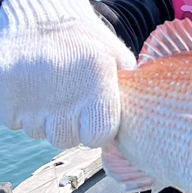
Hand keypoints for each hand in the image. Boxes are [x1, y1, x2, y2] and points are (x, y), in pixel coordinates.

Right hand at [0, 0, 135, 148]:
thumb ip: (128, 92)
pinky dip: (22, 111)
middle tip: (68, 101)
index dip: (96, 131)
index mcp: (96, 83)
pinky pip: (15, 121)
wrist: (39, 11)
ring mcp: (29, 96)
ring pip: (39, 132)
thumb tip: (135, 124)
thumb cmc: (85, 38)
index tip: (93, 117)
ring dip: (45, 119)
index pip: (97, 137)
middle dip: (69, 127)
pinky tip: (32, 88)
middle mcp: (63, 93)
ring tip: (50, 90)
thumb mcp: (117, 58)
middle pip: (66, 139)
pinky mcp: (3, 96)